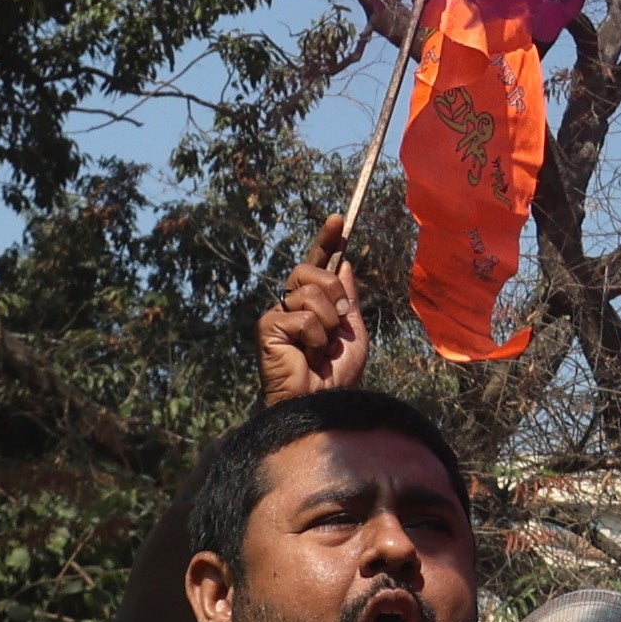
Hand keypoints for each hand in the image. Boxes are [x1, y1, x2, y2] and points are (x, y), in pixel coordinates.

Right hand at [258, 225, 366, 401]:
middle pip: (310, 270)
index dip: (326, 241)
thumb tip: (345, 263)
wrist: (325, 403)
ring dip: (328, 322)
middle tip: (339, 321)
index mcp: (313, 304)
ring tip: (322, 348)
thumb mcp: (353, 331)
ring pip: (308, 292)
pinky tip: (308, 355)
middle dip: (332, 291)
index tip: (339, 219)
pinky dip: (315, 337)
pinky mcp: (267, 327)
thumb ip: (348, 298)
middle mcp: (290, 305)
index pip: (318, 264)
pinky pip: (302, 316)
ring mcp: (277, 315)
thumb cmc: (338, 376)